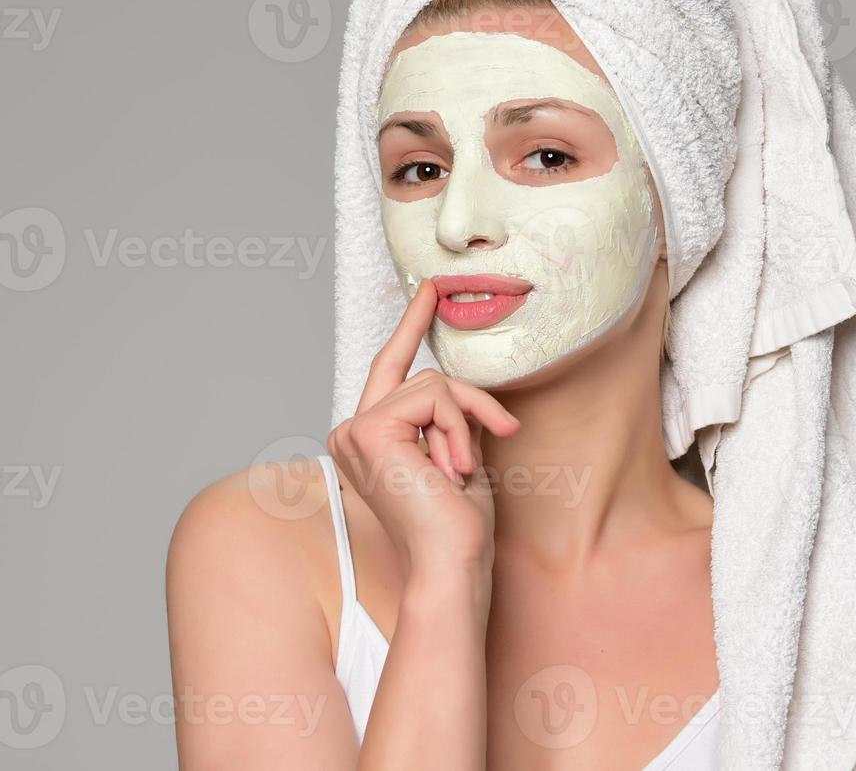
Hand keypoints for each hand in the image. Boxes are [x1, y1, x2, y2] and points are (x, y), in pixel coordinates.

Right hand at [326, 279, 520, 580]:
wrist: (452, 565)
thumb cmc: (458, 527)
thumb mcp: (461, 455)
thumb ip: (452, 417)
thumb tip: (462, 384)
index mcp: (368, 440)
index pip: (391, 369)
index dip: (411, 327)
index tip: (431, 289)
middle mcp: (352, 433)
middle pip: (423, 376)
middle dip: (468, 402)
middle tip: (504, 429)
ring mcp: (355, 430)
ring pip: (433, 384)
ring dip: (466, 424)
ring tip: (462, 472)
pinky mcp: (369, 430)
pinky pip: (434, 397)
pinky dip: (458, 429)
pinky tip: (453, 469)